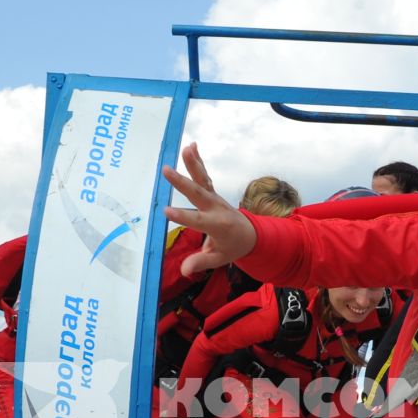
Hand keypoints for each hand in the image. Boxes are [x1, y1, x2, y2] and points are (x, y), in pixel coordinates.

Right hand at [163, 143, 255, 274]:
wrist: (252, 234)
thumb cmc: (232, 247)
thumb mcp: (219, 259)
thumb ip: (201, 262)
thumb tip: (184, 271)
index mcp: (217, 226)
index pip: (197, 221)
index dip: (182, 217)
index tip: (166, 211)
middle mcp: (216, 208)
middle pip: (198, 194)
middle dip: (182, 182)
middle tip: (166, 171)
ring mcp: (215, 198)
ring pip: (203, 180)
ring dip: (194, 164)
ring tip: (186, 148)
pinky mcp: (213, 192)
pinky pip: (205, 176)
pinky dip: (198, 161)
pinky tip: (191, 146)